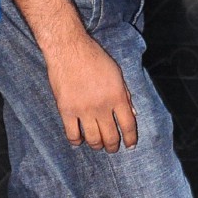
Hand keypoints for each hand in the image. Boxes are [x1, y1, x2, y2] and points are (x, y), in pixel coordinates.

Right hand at [47, 32, 138, 152]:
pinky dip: (77, 141)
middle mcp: (102, 106)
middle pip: (111, 136)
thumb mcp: (116, 73)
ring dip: (97, 146)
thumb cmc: (94, 57)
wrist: (68, 48)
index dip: (131, 139)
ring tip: (98, 145)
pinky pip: (72, 134)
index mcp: (117, 96)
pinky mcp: (66, 110)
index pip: (128, 125)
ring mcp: (83, 110)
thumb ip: (125, 94)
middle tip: (112, 148)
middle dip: (113, 146)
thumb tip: (132, 113)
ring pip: (93, 139)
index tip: (130, 145)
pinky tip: (79, 140)